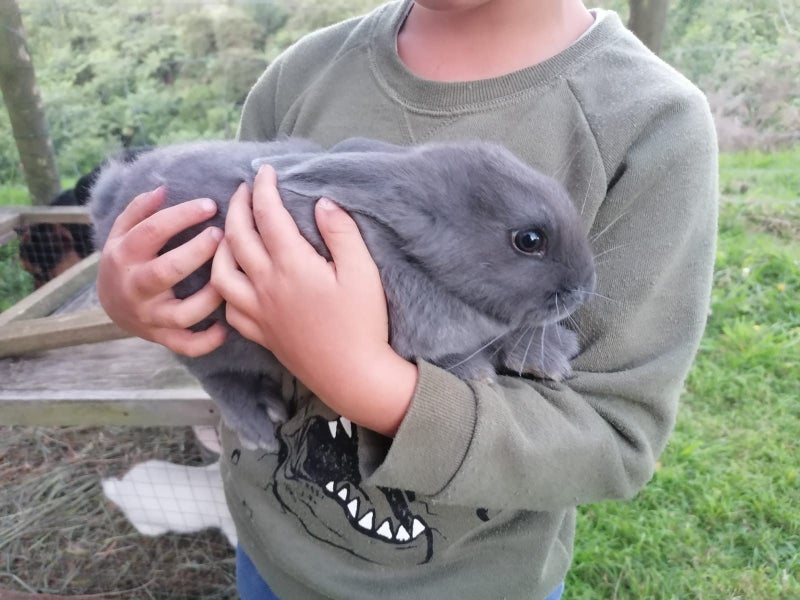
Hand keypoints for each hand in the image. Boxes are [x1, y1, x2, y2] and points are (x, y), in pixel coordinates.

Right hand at [96, 187, 226, 355]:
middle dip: (197, 253)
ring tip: (230, 277)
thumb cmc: (126, 261)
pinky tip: (225, 325)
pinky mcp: (162, 338)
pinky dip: (207, 340)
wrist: (111, 307)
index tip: (211, 205)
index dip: (183, 216)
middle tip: (223, 235)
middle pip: (166, 272)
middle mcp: (136, 288)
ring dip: (210, 297)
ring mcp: (150, 316)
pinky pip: (187, 345)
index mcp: (125, 255)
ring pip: (182, 313)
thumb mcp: (123, 233)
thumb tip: (163, 188)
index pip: (152, 231)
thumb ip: (140, 210)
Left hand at [211, 165, 417, 435]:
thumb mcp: (363, 272)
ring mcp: (259, 311)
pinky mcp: (261, 333)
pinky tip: (235, 280)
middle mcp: (266, 286)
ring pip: (221, 272)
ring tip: (230, 232)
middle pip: (237, 237)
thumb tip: (323, 203)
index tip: (265, 171)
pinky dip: (225, 287)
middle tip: (244, 190)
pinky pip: (229, 307)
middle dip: (237, 207)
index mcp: (292, 266)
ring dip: (220, 246)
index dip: (264, 188)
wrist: (353, 375)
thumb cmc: (363, 323)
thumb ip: (341, 233)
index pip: (268, 215)